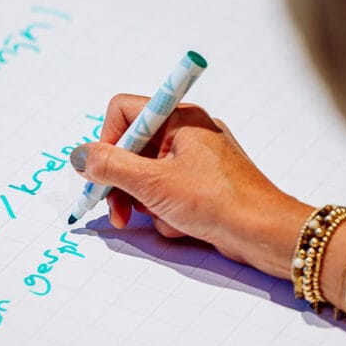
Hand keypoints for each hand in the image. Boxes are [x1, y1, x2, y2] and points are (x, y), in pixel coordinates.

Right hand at [72, 94, 311, 277]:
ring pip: (148, 175)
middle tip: (116, 212)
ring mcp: (197, 160)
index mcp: (179, 118)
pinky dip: (167, 212)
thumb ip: (110, 167)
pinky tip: (182, 225)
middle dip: (122, 183)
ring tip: (162, 219)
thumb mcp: (153, 184)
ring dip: (146, 202)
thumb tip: (80, 156)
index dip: (106, 142)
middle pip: (133, 148)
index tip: (101, 173)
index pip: (123, 112)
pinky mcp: (204, 185)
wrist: (264, 233)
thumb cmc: (218, 201)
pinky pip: (168, 193)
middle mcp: (188, 132)